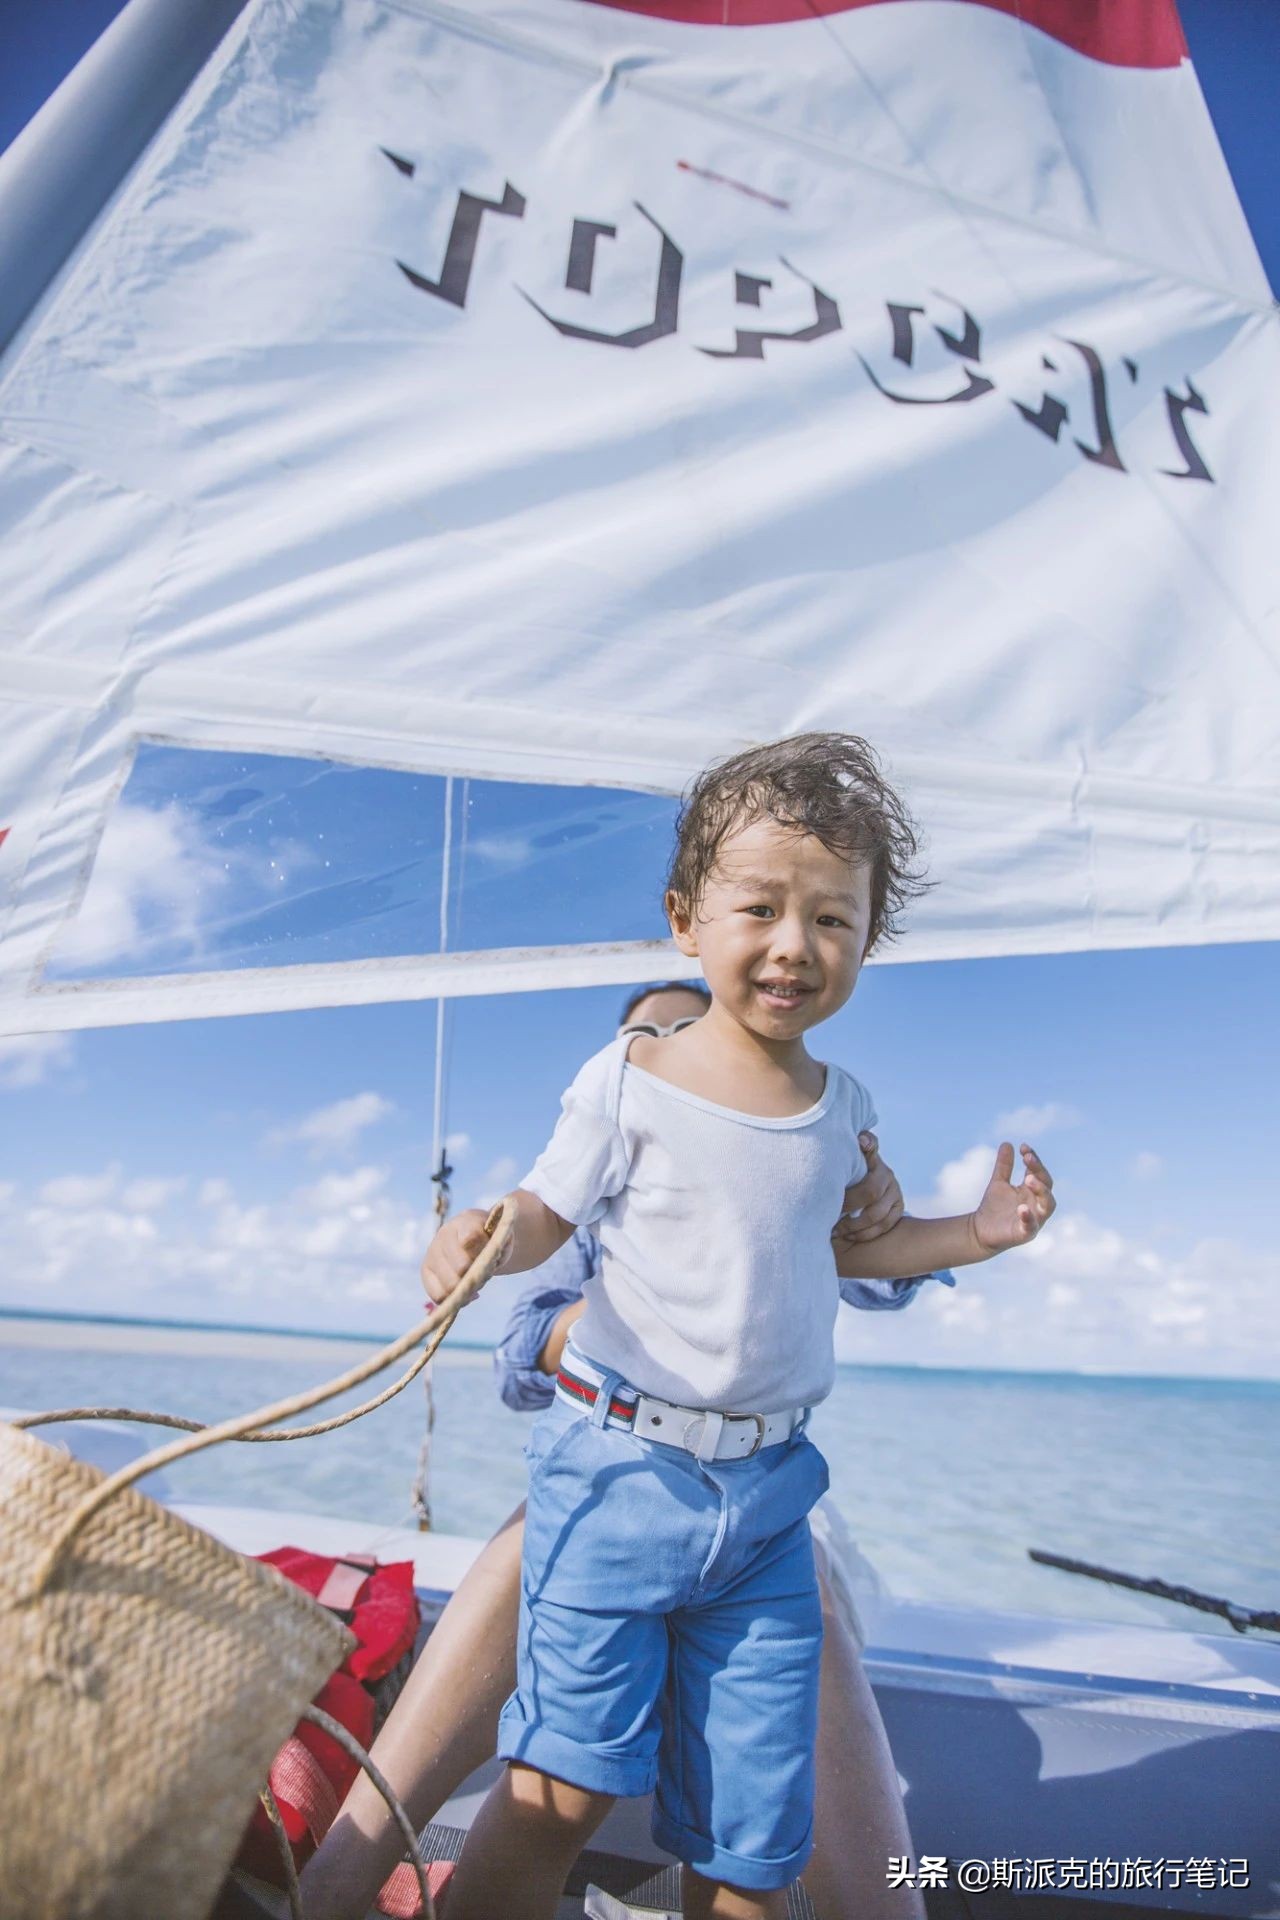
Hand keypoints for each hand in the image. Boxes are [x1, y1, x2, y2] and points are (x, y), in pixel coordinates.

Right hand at [421, 1207, 502, 1309]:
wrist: (474, 1238)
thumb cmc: (491, 1239)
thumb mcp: (502, 1236)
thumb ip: (499, 1245)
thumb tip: (488, 1262)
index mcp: (466, 1222)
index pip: (472, 1238)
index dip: (483, 1252)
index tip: (494, 1254)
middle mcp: (444, 1235)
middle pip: (461, 1267)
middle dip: (478, 1275)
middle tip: (487, 1273)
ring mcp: (432, 1253)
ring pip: (450, 1284)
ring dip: (467, 1289)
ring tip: (476, 1283)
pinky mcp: (426, 1271)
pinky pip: (437, 1295)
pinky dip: (455, 1299)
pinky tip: (468, 1294)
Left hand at [831, 1132, 904, 1246]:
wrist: (865, 1193)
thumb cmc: (847, 1179)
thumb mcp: (846, 1166)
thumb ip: (846, 1155)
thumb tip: (858, 1139)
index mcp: (873, 1161)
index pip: (871, 1146)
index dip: (868, 1144)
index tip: (860, 1142)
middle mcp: (887, 1175)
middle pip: (870, 1191)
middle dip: (848, 1204)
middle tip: (830, 1213)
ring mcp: (895, 1193)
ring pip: (877, 1214)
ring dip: (854, 1225)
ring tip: (835, 1230)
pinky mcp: (899, 1209)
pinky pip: (884, 1226)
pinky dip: (865, 1234)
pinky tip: (848, 1235)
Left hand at [970, 1143, 1055, 1255]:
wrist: (980, 1231)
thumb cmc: (994, 1207)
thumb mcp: (999, 1182)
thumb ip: (1004, 1165)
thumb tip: (1008, 1143)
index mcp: (1032, 1191)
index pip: (1040, 1173)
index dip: (1034, 1160)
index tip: (1023, 1147)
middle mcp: (1037, 1204)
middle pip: (1047, 1186)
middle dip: (1039, 1171)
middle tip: (1027, 1158)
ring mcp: (1034, 1219)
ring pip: (1047, 1205)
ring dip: (1041, 1191)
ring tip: (1029, 1179)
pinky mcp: (1025, 1233)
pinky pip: (1031, 1226)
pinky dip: (1028, 1217)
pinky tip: (1021, 1208)